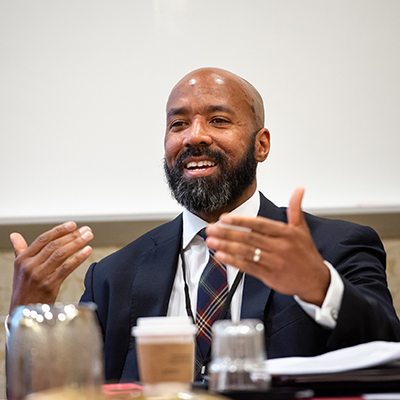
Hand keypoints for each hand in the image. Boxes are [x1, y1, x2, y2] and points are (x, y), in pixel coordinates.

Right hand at [9, 221, 93, 313]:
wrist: (24, 312)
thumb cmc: (24, 288)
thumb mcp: (19, 268)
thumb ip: (20, 250)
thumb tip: (15, 235)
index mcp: (23, 259)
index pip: (43, 239)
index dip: (59, 230)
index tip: (72, 225)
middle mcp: (30, 265)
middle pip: (54, 245)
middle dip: (72, 236)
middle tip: (86, 230)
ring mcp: (40, 275)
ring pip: (61, 254)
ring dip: (77, 243)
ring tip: (88, 237)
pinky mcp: (50, 285)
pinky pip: (66, 268)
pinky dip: (78, 258)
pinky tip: (87, 251)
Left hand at [205, 188, 329, 305]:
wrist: (316, 280)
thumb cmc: (306, 254)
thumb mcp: (302, 229)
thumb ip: (295, 208)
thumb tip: (299, 190)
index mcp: (285, 233)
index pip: (259, 224)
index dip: (241, 221)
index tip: (225, 218)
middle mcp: (279, 247)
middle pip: (249, 238)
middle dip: (227, 233)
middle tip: (211, 228)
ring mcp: (273, 262)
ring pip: (246, 252)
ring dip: (226, 247)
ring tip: (211, 241)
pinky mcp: (269, 275)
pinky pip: (248, 267)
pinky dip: (234, 262)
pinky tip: (221, 256)